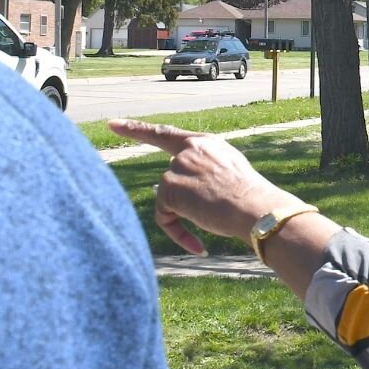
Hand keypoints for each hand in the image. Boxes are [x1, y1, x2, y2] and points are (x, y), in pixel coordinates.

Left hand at [107, 119, 306, 254]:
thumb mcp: (230, 172)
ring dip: (185, 217)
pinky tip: (198, 243)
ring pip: (169, 200)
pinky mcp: (170, 188)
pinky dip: (178, 233)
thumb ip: (203, 170)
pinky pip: (164, 217)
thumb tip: (174, 189)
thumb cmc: (251, 198)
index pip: (166, 134)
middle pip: (168, 179)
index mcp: (205, 143)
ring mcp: (177, 167)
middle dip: (176, 200)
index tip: (113, 124)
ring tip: (215, 221)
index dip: (137, 129)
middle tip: (193, 209)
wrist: (255, 208)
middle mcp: (188, 150)